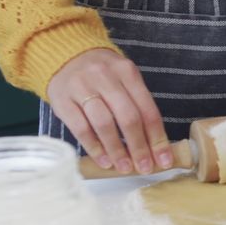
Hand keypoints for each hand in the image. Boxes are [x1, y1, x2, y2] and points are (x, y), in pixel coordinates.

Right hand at [47, 49, 171, 174]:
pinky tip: (104, 160)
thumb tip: (154, 146)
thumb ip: (138, 106)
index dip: (157, 138)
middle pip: (128, 117)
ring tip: (125, 168)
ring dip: (117, 150)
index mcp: (127, 72)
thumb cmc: (101, 75)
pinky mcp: (62, 100)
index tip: (163, 160)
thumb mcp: (123, 80)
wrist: (64, 56)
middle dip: (139, 147)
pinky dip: (94, 147)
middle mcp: (105, 77)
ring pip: (104, 124)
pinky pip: (80, 128)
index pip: (147, 110)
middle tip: (145, 168)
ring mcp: (81, 87)